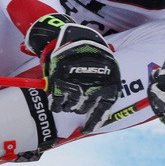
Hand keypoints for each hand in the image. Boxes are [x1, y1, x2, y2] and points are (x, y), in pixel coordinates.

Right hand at [27, 14, 121, 134]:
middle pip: (83, 108)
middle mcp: (94, 88)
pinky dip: (56, 105)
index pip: (102, 110)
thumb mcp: (105, 66)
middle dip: (78, 106)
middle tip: (74, 100)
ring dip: (67, 105)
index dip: (94, 121)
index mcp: (110, 84)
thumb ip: (103, 85)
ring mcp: (77, 86)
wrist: (71, 36)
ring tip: (65, 98)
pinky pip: (57, 104)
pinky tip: (55, 102)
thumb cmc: (90, 51)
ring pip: (70, 107)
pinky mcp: (60, 85)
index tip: (87, 129)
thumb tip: (98, 108)